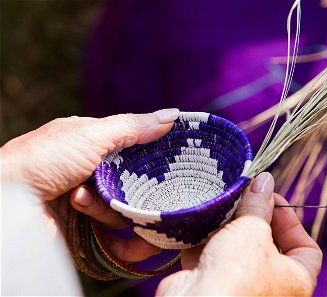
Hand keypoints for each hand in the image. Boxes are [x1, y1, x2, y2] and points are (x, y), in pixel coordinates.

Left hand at [1, 108, 179, 260]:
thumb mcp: (91, 135)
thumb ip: (133, 128)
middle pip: (134, 182)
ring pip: (125, 209)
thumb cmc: (41, 161)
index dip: (154, 154)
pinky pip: (114, 233)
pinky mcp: (85, 229)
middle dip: (135, 189)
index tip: (176, 160)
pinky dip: (106, 228)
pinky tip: (83, 214)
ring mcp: (88, 201)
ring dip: (108, 206)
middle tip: (141, 191)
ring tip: (81, 200)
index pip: (134, 147)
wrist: (7, 204)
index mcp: (90, 142)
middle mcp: (91, 171)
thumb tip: (172, 114)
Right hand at [157, 172, 321, 295]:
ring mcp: (241, 287)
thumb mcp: (253, 230)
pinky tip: (198, 223)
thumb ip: (258, 204)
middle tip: (242, 196)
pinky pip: (213, 259)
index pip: (306, 248)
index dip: (290, 219)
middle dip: (254, 218)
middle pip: (269, 244)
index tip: (269, 197)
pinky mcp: (213, 286)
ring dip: (227, 227)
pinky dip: (205, 242)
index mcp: (296, 280)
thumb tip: (263, 181)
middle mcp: (272, 287)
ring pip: (238, 250)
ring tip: (219, 206)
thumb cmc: (237, 274)